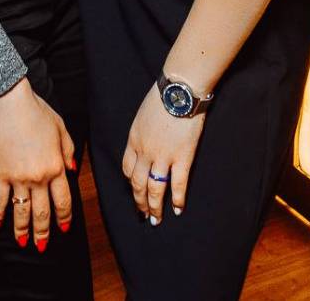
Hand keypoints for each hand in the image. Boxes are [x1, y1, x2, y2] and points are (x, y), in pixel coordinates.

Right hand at [0, 77, 74, 250]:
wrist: (11, 104)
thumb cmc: (37, 112)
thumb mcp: (61, 129)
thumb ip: (68, 151)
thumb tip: (73, 170)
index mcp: (55, 166)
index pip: (63, 200)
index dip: (64, 217)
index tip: (65, 229)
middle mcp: (38, 177)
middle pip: (42, 212)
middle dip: (43, 232)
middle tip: (42, 246)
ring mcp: (18, 177)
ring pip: (22, 211)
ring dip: (22, 230)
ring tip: (23, 242)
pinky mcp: (0, 173)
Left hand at [121, 84, 205, 223]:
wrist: (179, 90)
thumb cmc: (163, 96)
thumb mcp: (143, 114)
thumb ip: (143, 130)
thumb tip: (147, 138)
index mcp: (134, 139)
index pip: (127, 168)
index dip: (130, 182)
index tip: (135, 190)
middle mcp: (145, 151)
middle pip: (137, 183)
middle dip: (139, 202)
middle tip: (143, 214)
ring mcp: (163, 156)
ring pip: (154, 189)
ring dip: (154, 207)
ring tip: (156, 220)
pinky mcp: (182, 157)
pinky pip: (177, 184)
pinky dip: (177, 199)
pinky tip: (178, 209)